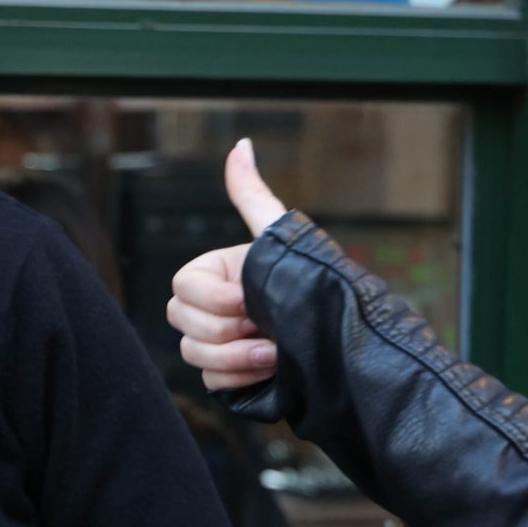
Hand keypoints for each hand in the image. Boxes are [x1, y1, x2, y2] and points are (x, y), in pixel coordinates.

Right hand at [164, 138, 293, 391]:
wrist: (345, 348)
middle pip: (181, 321)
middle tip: (267, 327)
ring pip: (192, 353)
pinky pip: (209, 382)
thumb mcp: (281, 238)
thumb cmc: (316, 287)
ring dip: (235, 357)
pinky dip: (239, 378)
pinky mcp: (230, 378)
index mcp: (218, 273)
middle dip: (226, 329)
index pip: (182, 287)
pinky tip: (272, 371)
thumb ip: (254, 196)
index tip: (253, 297)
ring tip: (276, 352)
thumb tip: (240, 144)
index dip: (214, 299)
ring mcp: (220, 344)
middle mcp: (215, 307)